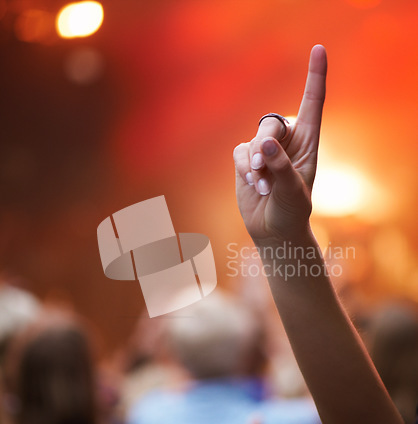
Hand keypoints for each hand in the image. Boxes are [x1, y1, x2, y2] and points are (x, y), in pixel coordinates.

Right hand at [233, 45, 326, 244]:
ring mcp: (265, 151)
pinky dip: (244, 168)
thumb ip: (281, 166)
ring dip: (254, 164)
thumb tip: (264, 142)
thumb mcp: (293, 191)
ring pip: (253, 139)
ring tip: (263, 186)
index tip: (318, 49)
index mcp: (308, 143)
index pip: (313, 104)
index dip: (315, 76)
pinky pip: (239, 153)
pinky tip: (253, 184)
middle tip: (262, 168)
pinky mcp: (247, 161)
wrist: (274, 230)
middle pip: (272, 123)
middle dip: (264, 144)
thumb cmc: (292, 211)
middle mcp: (287, 143)